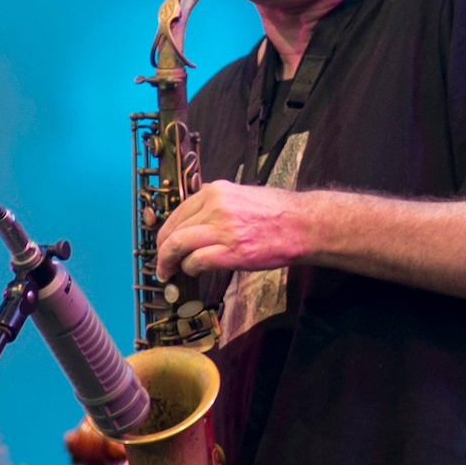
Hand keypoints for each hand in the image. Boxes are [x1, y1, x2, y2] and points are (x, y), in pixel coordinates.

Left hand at [154, 181, 308, 279]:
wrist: (304, 224)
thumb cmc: (278, 212)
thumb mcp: (242, 195)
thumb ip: (218, 203)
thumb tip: (196, 217)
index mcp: (216, 191)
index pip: (178, 211)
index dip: (166, 231)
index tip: (164, 243)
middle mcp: (215, 206)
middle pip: (174, 229)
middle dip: (163, 249)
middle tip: (162, 263)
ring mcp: (223, 229)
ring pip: (178, 245)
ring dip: (169, 262)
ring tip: (168, 273)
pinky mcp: (232, 252)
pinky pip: (197, 261)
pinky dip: (189, 269)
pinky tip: (191, 273)